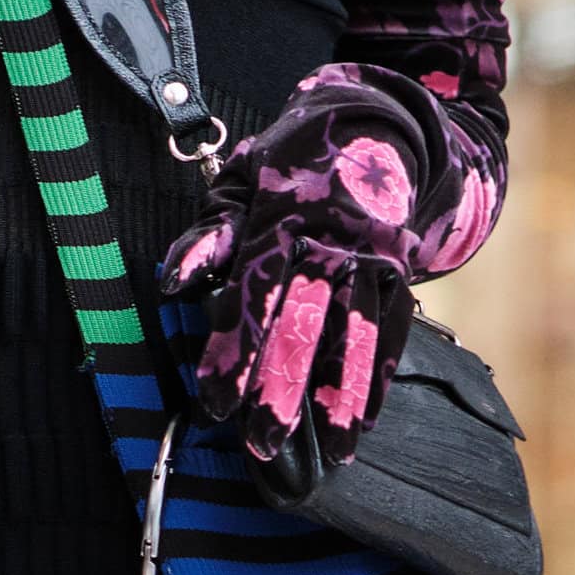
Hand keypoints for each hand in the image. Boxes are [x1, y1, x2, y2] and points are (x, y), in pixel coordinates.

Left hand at [158, 63, 441, 467]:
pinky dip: (378, 375)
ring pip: (354, 332)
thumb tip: (173, 280)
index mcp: (281, 214)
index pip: (254, 291)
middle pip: (305, 320)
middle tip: (266, 444)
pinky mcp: (401, 266)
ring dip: (340, 396)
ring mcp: (371, 252)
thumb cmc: (291, 160)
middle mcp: (330, 236)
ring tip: (332, 452)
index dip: (234, 349)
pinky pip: (390, 327)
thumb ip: (210, 235)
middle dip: (284, 386)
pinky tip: (365, 418)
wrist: (376, 122)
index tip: (217, 402)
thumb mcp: (241, 181)